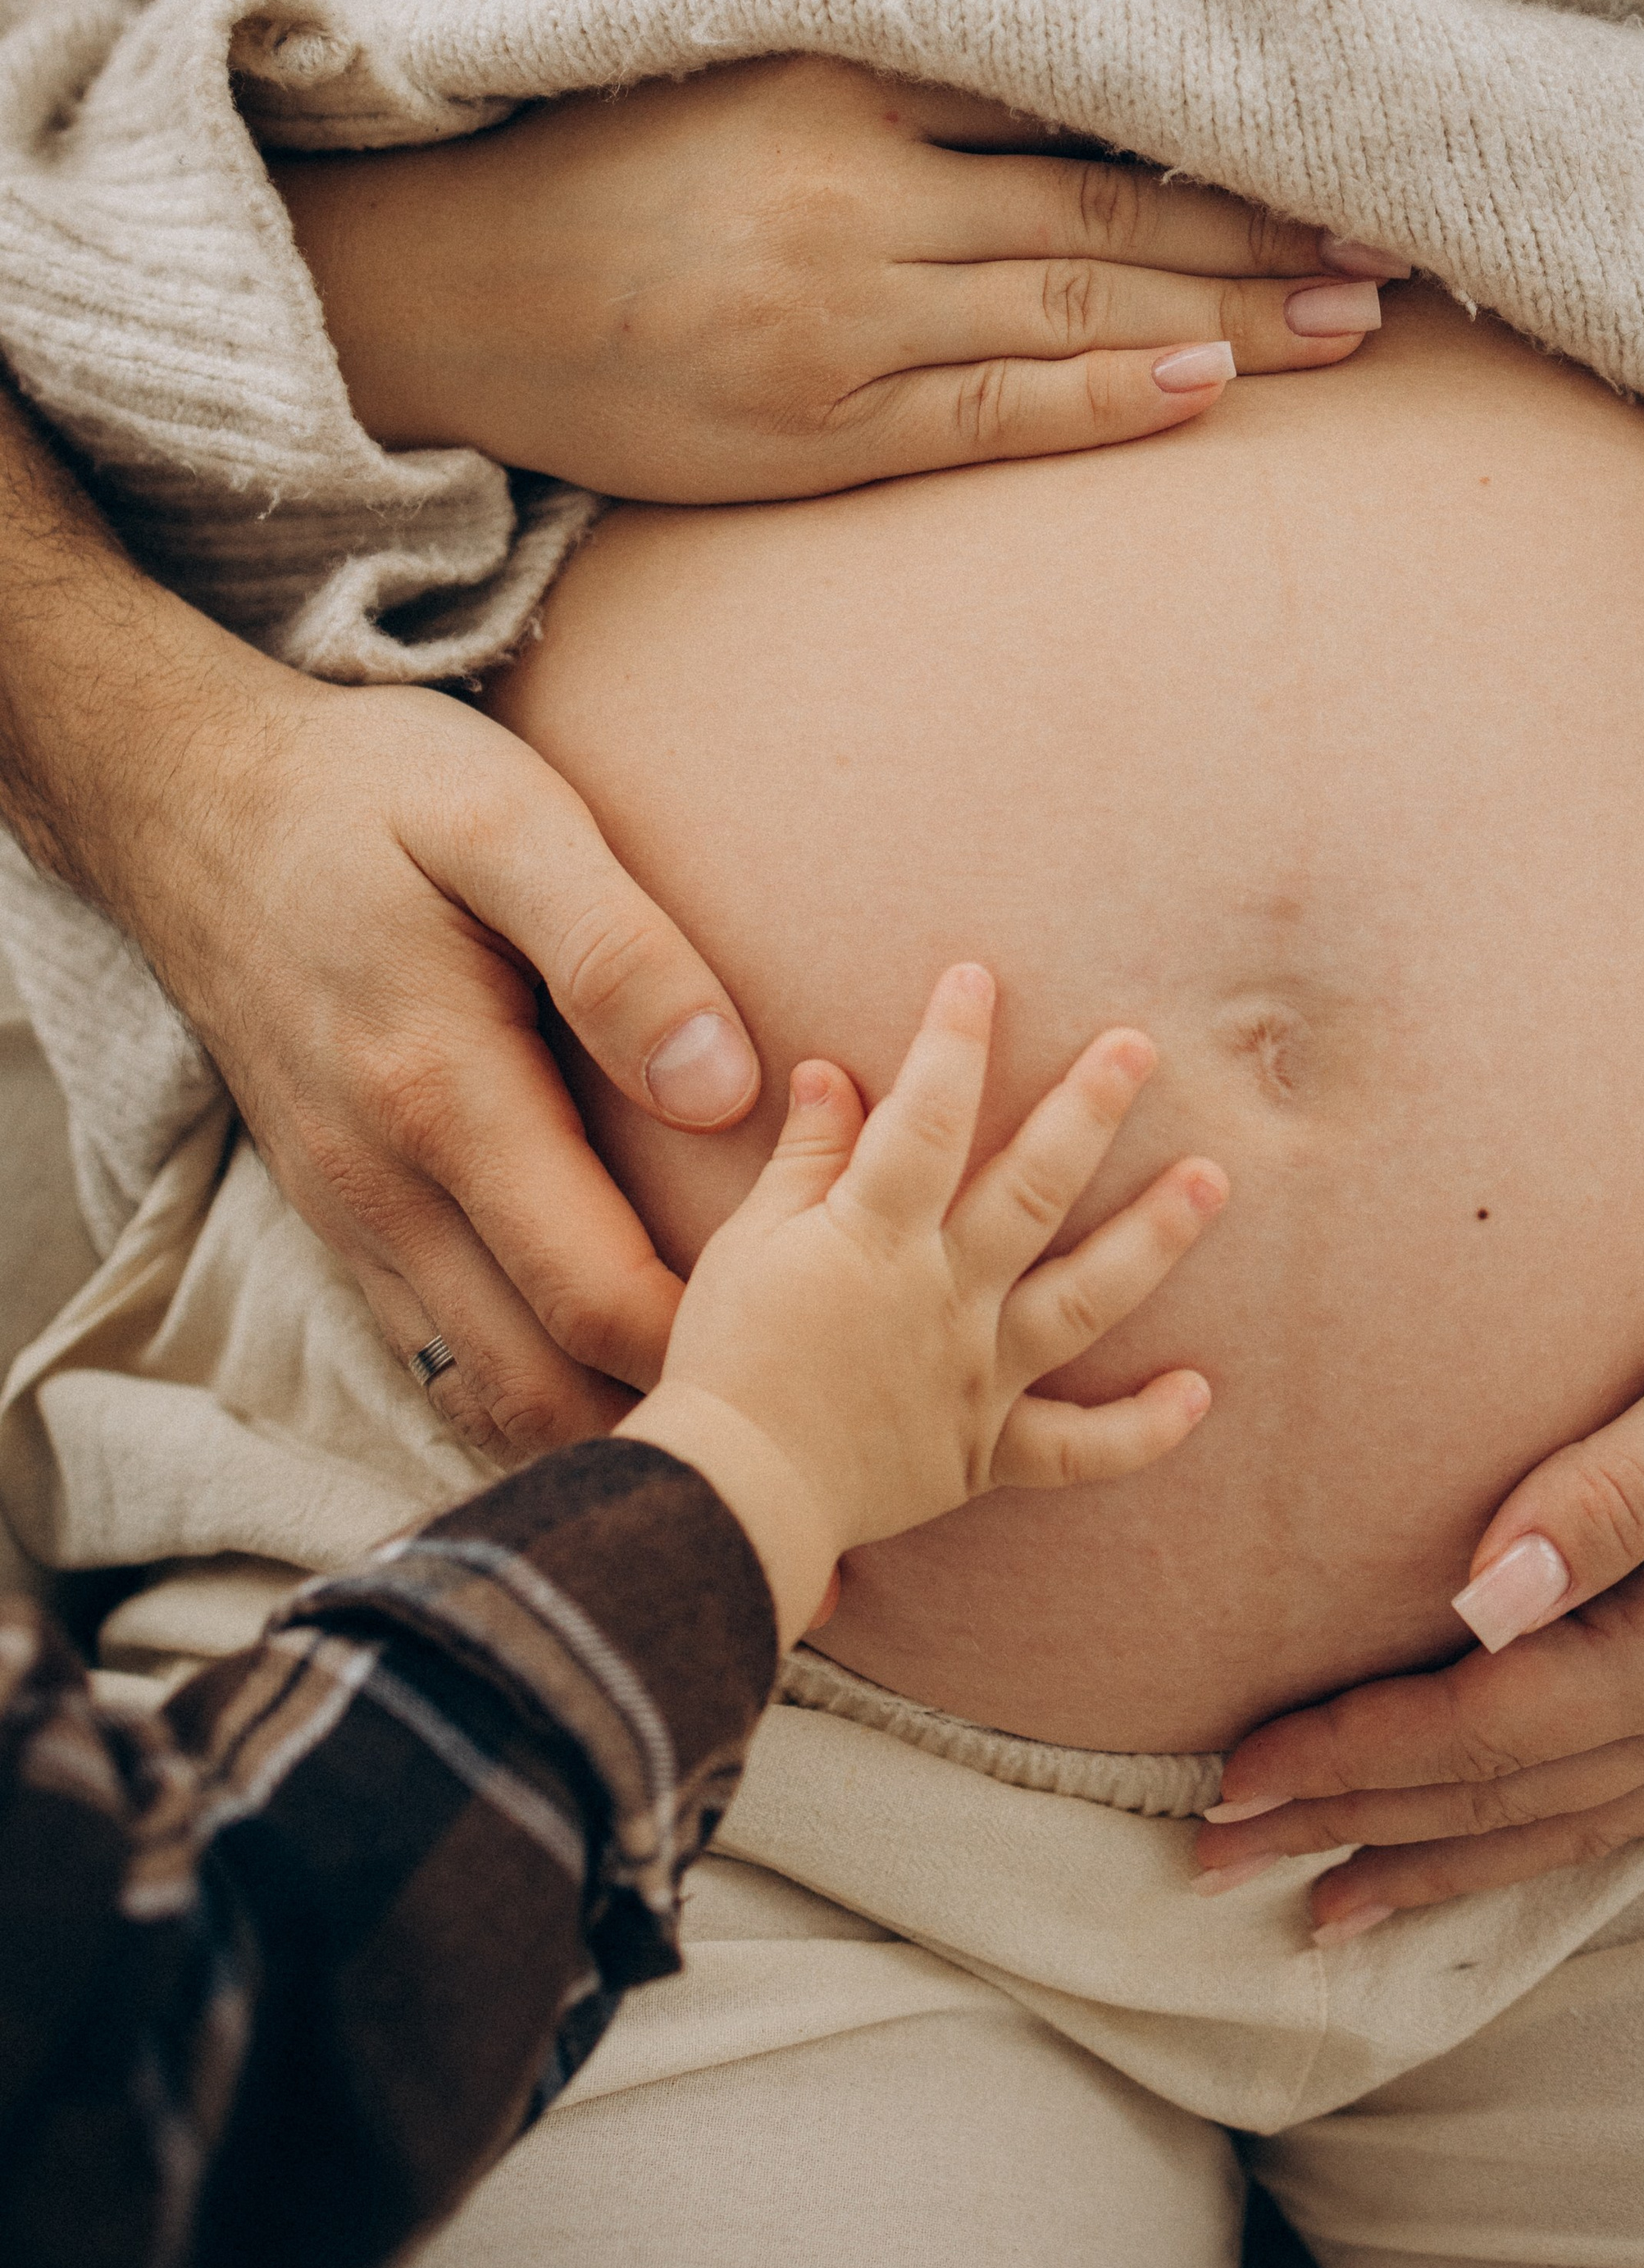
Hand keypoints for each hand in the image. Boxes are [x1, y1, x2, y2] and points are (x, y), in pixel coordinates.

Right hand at [99, 634, 765, 1458]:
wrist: (191, 803)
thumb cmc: (371, 796)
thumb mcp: (507, 820)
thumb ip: (619, 950)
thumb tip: (725, 1086)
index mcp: (443, 1099)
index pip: (596, 1296)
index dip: (713, 1361)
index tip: (828, 1386)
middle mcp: (383, 1187)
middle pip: (537, 1381)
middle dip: (664, 1436)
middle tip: (795, 1471)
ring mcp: (352, 1212)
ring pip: (480, 1383)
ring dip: (597, 1428)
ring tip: (723, 1457)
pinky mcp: (342, 1210)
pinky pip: (438, 1344)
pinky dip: (528, 1386)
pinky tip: (616, 1387)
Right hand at [277, 55, 1388, 502]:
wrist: (442, 293)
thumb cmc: (605, 174)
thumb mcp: (746, 74)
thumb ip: (899, 72)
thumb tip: (1082, 74)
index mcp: (839, 84)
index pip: (1070, 94)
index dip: (1216, 115)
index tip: (1338, 121)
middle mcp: (851, 197)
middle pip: (1104, 207)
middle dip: (1265, 225)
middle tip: (1404, 235)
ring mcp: (837, 322)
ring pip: (1074, 314)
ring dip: (1232, 317)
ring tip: (1360, 323)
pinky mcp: (816, 430)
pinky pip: (990, 417)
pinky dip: (1108, 402)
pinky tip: (1215, 391)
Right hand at [620, 962, 1221, 1640]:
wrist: (730, 1499)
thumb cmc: (729, 1360)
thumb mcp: (752, 1243)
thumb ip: (805, 1159)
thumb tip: (832, 1072)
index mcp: (875, 1239)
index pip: (924, 1118)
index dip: (952, 1042)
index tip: (977, 977)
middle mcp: (942, 1298)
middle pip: (1030, 1191)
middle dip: (1087, 1112)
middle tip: (1141, 1047)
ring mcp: (975, 1375)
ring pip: (1080, 1300)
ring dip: (1152, 1240)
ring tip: (1211, 1181)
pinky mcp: (985, 1450)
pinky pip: (1075, 1448)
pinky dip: (1141, 1428)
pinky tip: (1199, 1391)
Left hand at [1194, 1036, 1643, 1938]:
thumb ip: (1616, 1490)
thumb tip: (1481, 1594)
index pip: (1493, 1726)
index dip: (1355, 1756)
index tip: (1231, 1779)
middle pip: (1513, 1796)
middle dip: (1358, 1832)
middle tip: (1216, 1863)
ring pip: (1568, 1817)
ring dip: (1437, 1857)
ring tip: (1326, 1901)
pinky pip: (1623, 1792)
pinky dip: (1531, 1829)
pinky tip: (1486, 1839)